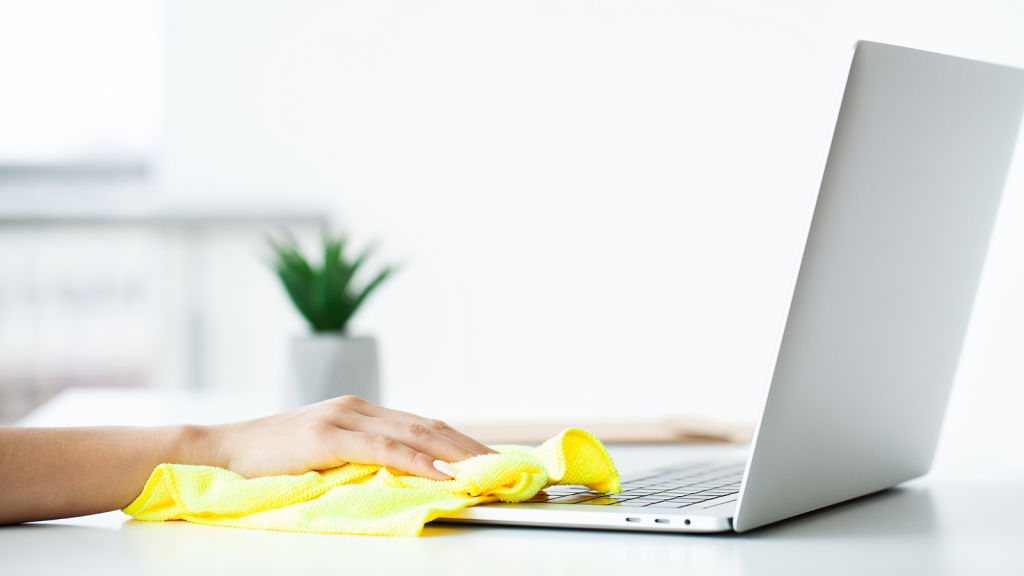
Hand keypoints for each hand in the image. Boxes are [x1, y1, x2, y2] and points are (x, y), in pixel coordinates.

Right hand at [194, 396, 497, 480]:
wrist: (214, 453)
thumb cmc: (269, 463)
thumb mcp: (326, 460)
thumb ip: (364, 462)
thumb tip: (410, 481)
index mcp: (360, 413)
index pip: (424, 426)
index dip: (462, 442)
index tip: (492, 461)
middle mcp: (358, 408)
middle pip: (429, 427)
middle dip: (471, 447)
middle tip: (506, 467)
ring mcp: (342, 418)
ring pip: (414, 434)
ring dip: (457, 453)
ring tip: (488, 470)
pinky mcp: (325, 436)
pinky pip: (384, 449)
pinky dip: (419, 460)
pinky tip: (443, 471)